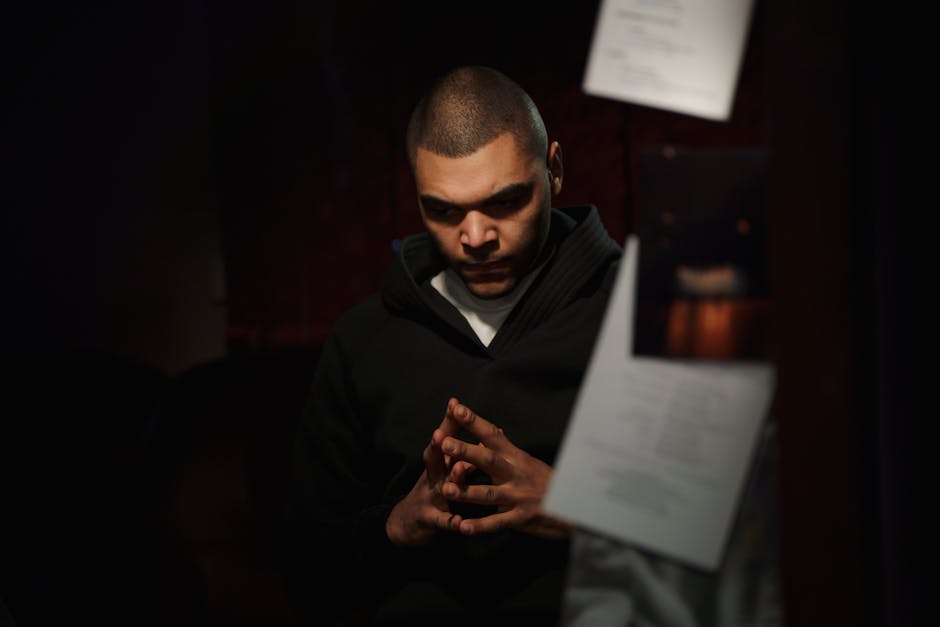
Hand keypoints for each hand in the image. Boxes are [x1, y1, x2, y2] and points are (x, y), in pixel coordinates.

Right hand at [385, 398, 464, 545]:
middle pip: (435, 457)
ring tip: (460, 470)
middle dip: (439, 445)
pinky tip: (459, 522)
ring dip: (451, 479)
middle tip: (442, 433)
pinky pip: (441, 521)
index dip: (449, 421)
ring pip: (440, 487)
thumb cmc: (433, 490)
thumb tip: (482, 435)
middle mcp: (433, 476)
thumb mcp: (443, 470)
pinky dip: (450, 521)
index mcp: (439, 463)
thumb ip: (461, 454)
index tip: (455, 403)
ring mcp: (429, 497)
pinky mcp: (429, 520)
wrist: (407, 523)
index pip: (444, 438)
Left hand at [439, 399, 572, 540]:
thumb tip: (493, 430)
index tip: (456, 408)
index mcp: (515, 456)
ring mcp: (518, 496)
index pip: (492, 435)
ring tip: (446, 489)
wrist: (572, 506)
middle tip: (445, 443)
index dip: (474, 421)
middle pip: (488, 460)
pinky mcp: (520, 518)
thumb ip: (506, 449)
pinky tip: (462, 527)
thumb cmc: (544, 481)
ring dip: (466, 492)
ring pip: (488, 493)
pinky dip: (480, 526)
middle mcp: (515, 473)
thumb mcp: (527, 461)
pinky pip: (497, 523)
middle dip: (467, 451)